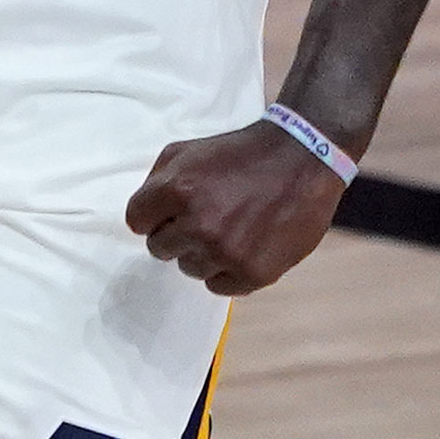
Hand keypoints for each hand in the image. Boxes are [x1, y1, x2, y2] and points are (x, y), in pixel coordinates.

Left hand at [126, 120, 348, 295]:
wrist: (302, 158)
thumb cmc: (239, 154)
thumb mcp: (184, 152)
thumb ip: (155, 183)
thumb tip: (144, 216)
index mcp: (176, 190)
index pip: (137, 222)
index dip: (153, 216)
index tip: (171, 211)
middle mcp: (198, 225)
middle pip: (159, 248)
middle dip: (175, 234)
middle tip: (203, 219)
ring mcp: (227, 252)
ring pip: (189, 268)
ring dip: (202, 254)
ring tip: (228, 230)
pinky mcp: (254, 272)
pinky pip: (219, 286)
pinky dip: (226, 272)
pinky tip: (242, 249)